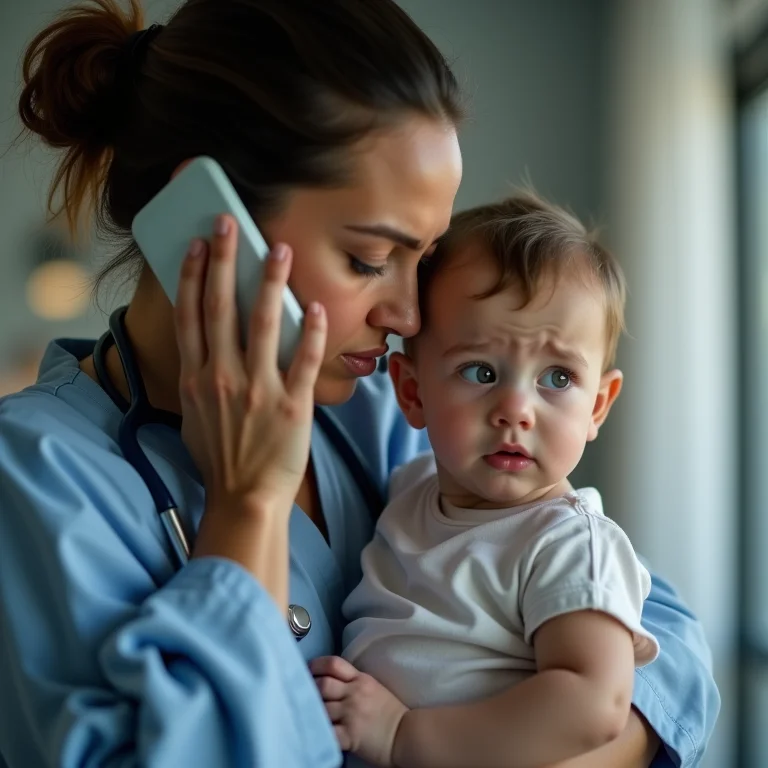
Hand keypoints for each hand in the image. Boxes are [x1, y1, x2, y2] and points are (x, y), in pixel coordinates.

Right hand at [175, 214, 326, 515]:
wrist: (243, 497)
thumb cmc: (219, 457)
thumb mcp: (192, 415)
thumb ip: (199, 377)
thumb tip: (206, 346)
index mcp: (196, 377)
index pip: (190, 315)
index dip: (192, 276)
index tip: (197, 245)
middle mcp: (222, 377)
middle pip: (220, 307)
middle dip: (224, 261)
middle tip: (229, 225)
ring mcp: (257, 390)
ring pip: (264, 324)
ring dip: (270, 284)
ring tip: (279, 251)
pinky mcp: (292, 405)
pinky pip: (304, 361)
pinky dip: (312, 333)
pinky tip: (317, 307)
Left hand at [311, 656, 407, 767]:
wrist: (406, 735)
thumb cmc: (391, 712)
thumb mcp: (374, 687)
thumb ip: (354, 681)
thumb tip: (331, 680)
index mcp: (361, 679)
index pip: (334, 664)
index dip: (317, 665)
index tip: (309, 670)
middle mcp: (354, 693)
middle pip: (323, 684)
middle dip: (310, 689)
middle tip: (304, 695)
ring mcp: (351, 714)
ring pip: (321, 707)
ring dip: (312, 712)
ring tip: (307, 714)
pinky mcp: (350, 735)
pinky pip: (327, 732)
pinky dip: (318, 732)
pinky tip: (314, 732)